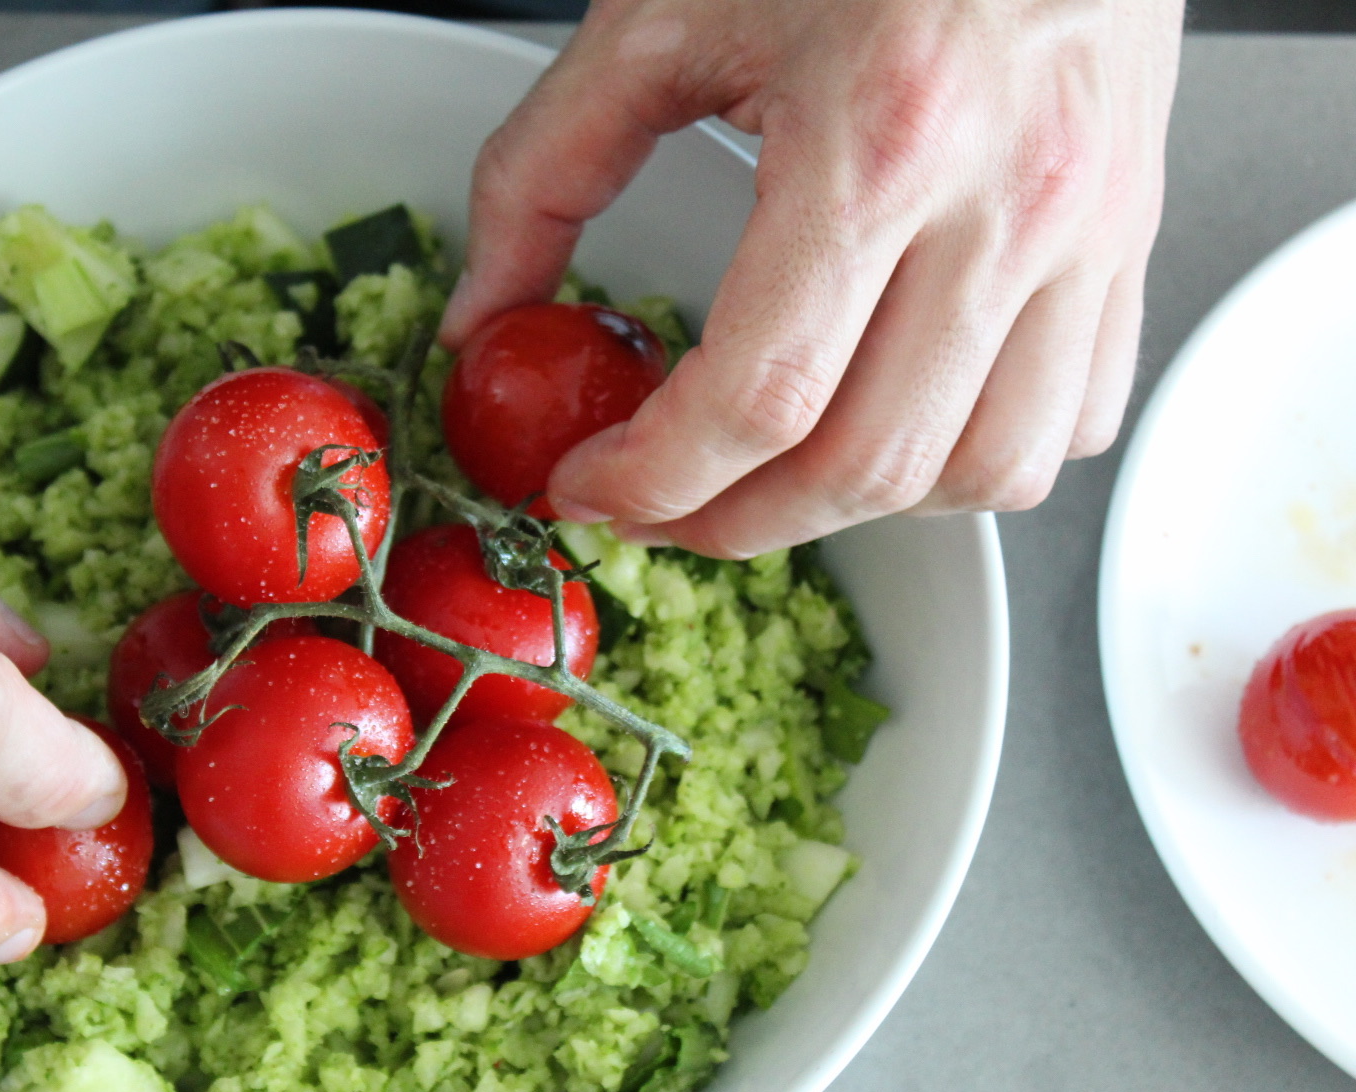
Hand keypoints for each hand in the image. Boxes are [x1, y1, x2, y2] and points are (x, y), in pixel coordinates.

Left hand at [441, 0, 1182, 554]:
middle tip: (659, 509)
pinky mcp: (1130, 236)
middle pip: (864, 467)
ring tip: (772, 477)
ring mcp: (1088, 228)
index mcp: (876, 140)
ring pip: (986, 473)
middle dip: (733, 522)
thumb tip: (481, 311)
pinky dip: (978, 459)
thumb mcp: (658, 15)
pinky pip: (1076, 417)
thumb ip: (542, 172)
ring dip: (859, 509)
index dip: (653, 477)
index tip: (591, 485)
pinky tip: (898, 419)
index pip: (760, 400)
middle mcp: (1005, 201)